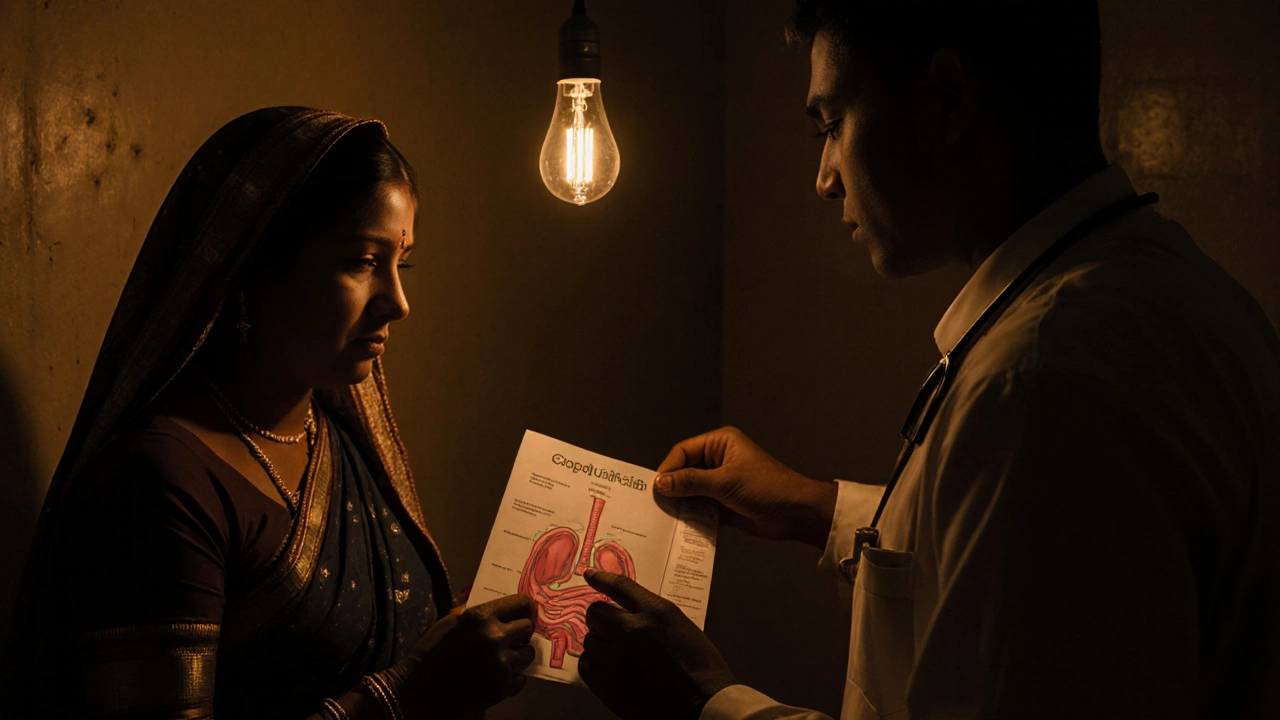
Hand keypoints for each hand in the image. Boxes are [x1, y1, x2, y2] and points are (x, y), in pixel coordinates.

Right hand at [386, 594, 536, 716]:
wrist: (418, 690)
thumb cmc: (431, 652)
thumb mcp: (451, 621)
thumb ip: (477, 612)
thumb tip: (501, 605)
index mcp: (480, 616)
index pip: (521, 603)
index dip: (526, 607)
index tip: (527, 612)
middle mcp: (495, 637)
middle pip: (528, 627)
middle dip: (520, 632)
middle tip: (509, 638)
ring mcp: (501, 664)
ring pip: (528, 653)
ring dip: (518, 655)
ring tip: (500, 659)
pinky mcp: (503, 687)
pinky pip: (522, 678)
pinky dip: (512, 678)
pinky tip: (495, 676)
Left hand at [579, 569, 736, 719]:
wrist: (703, 705)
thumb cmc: (701, 668)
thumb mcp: (681, 627)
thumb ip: (652, 617)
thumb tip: (625, 613)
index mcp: (656, 612)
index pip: (620, 586)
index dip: (602, 579)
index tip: (590, 575)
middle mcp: (632, 630)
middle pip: (596, 611)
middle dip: (600, 617)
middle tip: (608, 628)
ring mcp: (618, 658)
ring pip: (589, 640)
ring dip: (599, 643)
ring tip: (616, 654)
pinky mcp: (609, 684)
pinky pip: (586, 665)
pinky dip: (593, 664)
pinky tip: (607, 669)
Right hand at [655, 426, 836, 547]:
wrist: (796, 513)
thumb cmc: (767, 487)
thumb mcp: (726, 482)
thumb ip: (691, 482)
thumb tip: (661, 483)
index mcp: (720, 443)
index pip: (683, 451)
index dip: (668, 468)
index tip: (656, 487)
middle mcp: (719, 460)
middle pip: (685, 471)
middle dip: (673, 487)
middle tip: (656, 504)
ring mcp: (721, 482)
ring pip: (691, 491)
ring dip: (682, 503)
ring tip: (666, 517)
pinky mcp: (724, 503)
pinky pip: (701, 507)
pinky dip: (692, 516)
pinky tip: (682, 526)